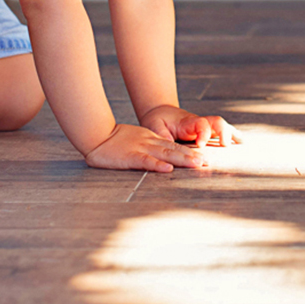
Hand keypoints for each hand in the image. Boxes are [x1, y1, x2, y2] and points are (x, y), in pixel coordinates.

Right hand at [84, 123, 207, 172]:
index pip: (174, 146)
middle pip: (175, 149)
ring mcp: (141, 148)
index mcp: (151, 139)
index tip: (204, 157)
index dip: (190, 151)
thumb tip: (162, 157)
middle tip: (208, 162)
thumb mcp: (136, 140)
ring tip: (198, 164)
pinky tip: (169, 169)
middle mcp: (150, 142)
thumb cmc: (113, 141)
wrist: (96, 134)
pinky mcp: (130, 157)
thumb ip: (148, 147)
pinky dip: (158, 165)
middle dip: (193, 155)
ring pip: (166, 153)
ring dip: (183, 159)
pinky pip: (146, 161)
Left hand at [140, 104, 243, 147]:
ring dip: (231, 134)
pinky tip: (241, 143)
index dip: (203, 133)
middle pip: (216, 122)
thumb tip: (166, 148)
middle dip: (223, 132)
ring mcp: (205, 127)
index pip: (200, 124)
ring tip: (241, 144)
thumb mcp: (155, 126)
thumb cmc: (158, 120)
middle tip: (225, 145)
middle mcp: (199, 123)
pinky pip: (222, 131)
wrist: (160, 111)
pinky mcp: (207, 131)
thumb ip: (162, 136)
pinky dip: (233, 136)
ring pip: (222, 126)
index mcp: (187, 122)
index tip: (200, 145)